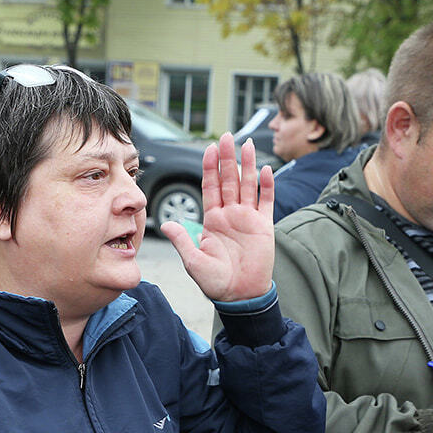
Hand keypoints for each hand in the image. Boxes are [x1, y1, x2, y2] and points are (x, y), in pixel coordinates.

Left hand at [160, 133, 274, 301]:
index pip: (210, 187)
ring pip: (248, 185)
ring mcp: (248, 218)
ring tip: (248, 144)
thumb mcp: (193, 261)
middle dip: (228, 158)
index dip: (210, 167)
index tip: (210, 148)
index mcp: (212, 219)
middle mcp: (230, 215)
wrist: (240, 296)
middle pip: (229, 180)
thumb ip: (183, 240)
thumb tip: (166, 224)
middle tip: (227, 137)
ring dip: (248, 165)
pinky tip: (266, 170)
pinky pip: (266, 202)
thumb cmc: (215, 282)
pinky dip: (267, 186)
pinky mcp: (264, 226)